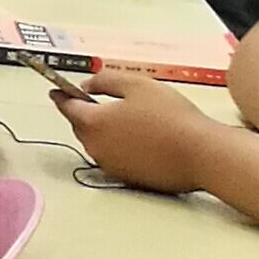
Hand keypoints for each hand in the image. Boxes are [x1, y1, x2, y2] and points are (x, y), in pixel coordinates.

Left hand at [58, 72, 219, 194]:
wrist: (202, 154)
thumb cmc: (171, 116)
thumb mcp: (138, 86)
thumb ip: (106, 81)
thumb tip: (86, 86)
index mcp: (93, 122)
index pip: (67, 107)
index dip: (62, 96)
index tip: (56, 91)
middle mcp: (95, 146)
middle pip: (80, 126)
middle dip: (83, 113)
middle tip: (95, 102)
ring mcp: (110, 165)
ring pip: (96, 142)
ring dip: (101, 130)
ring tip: (121, 120)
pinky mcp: (127, 177)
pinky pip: (113, 156)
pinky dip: (116, 145)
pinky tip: (136, 139)